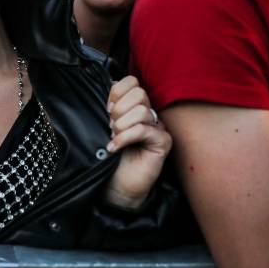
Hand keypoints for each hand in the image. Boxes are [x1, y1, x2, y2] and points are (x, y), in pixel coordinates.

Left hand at [103, 76, 171, 209]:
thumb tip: (110, 84)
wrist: (116, 185)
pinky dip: (125, 138)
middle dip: (119, 109)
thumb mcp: (105, 126)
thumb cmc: (109, 156)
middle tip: (110, 126)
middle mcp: (149, 114)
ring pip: (142, 111)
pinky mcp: (163, 142)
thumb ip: (110, 106)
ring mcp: (158, 128)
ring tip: (114, 138)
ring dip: (121, 126)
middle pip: (139, 93)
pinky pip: (144, 130)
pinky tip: (115, 147)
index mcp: (135, 106)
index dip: (116, 93)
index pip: (131, 81)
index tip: (107, 110)